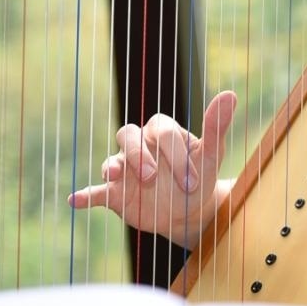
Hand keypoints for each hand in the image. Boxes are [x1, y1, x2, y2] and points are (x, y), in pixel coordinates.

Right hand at [68, 91, 237, 248]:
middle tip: (151, 176)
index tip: (193, 180)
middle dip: (138, 154)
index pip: (163, 132)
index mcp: (162, 132)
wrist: (189, 211)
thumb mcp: (211, 154)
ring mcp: (125, 169)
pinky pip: (96, 190)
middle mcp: (140, 146)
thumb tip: (230, 94)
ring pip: (112, 158)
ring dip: (114, 166)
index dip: (176, 155)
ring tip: (115, 175)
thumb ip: (216, 126)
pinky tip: (75, 200)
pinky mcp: (114, 192)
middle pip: (128, 135)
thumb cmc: (200, 177)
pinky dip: (86, 195)